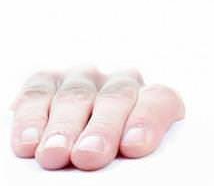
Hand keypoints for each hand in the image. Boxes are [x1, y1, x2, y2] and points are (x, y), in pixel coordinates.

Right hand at [9, 66, 184, 170]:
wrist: (81, 138)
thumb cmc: (114, 156)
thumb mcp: (129, 156)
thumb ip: (131, 157)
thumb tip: (125, 160)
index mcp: (153, 99)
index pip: (160, 100)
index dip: (148, 120)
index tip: (135, 146)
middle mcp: (121, 82)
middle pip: (117, 98)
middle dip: (102, 128)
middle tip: (90, 156)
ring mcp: (84, 79)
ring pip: (76, 96)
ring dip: (64, 127)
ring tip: (55, 154)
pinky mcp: (47, 81)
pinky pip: (38, 94)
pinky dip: (32, 118)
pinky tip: (29, 142)